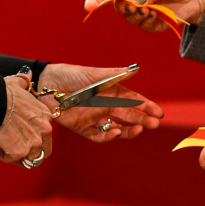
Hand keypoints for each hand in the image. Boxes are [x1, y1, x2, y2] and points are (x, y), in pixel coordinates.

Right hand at [0, 68, 52, 167]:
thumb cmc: (4, 92)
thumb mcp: (19, 83)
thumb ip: (25, 80)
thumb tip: (27, 72)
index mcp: (46, 116)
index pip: (45, 136)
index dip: (30, 136)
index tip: (15, 130)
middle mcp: (44, 130)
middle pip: (41, 153)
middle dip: (26, 152)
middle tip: (9, 143)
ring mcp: (33, 143)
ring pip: (25, 160)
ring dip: (11, 153)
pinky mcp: (19, 152)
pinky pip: (9, 159)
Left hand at [38, 63, 162, 140]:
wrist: (46, 85)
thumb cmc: (70, 75)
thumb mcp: (94, 74)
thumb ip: (115, 75)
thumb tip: (136, 69)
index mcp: (111, 91)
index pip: (134, 101)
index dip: (147, 107)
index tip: (158, 112)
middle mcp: (105, 105)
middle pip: (129, 115)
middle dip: (143, 120)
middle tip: (154, 124)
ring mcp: (95, 118)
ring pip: (117, 128)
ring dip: (129, 130)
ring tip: (138, 129)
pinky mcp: (82, 128)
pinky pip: (98, 136)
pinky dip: (108, 136)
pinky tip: (116, 132)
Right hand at [84, 0, 204, 31]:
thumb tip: (138, 2)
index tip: (89, 5)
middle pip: (118, 7)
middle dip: (123, 7)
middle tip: (134, 5)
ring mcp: (143, 12)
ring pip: (130, 19)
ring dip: (138, 15)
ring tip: (150, 9)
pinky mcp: (153, 24)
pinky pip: (144, 27)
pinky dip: (149, 22)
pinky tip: (158, 15)